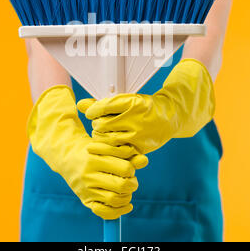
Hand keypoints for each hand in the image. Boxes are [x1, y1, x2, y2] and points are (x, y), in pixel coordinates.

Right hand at [27, 85, 147, 219]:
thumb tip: (145, 160)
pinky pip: (103, 211)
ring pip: (114, 199)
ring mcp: (86, 188)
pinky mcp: (84, 199)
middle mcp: (89, 174)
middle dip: (131, 183)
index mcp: (95, 156)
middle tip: (131, 179)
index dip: (132, 167)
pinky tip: (126, 205)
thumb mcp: (106, 144)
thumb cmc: (91, 147)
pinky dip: (118, 212)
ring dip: (126, 196)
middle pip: (121, 185)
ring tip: (127, 190)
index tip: (130, 165)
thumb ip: (126, 151)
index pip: (124, 167)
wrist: (65, 155)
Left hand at [78, 59, 215, 154]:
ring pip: (108, 139)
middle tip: (98, 123)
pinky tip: (111, 143)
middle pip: (103, 124)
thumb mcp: (125, 100)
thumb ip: (102, 103)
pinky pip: (118, 151)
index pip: (103, 107)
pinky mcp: (140, 148)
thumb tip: (80, 105)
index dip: (93, 110)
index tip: (91, 112)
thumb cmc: (144, 107)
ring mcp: (139, 135)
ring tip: (104, 132)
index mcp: (132, 103)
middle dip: (97, 124)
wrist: (169, 117)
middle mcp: (136, 118)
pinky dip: (111, 148)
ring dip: (101, 136)